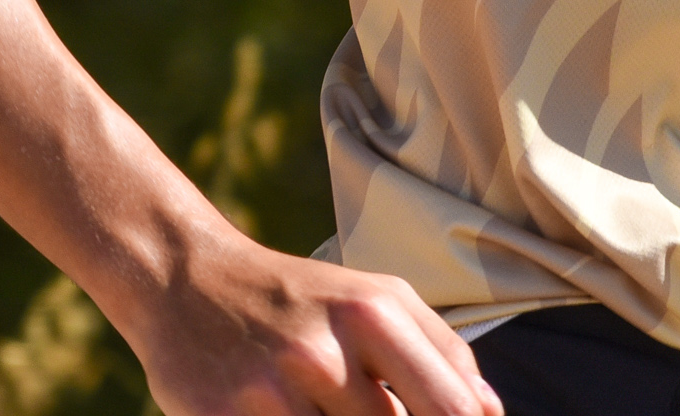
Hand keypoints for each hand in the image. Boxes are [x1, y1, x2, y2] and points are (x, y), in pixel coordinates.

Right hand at [126, 228, 503, 415]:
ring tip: (325, 404)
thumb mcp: (377, 298)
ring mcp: (271, 391)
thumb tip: (491, 413)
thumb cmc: (301, 298)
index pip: (450, 406)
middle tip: (359, 406)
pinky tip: (289, 413)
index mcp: (375, 313)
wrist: (188, 277)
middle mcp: (325, 351)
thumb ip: (441, 352)